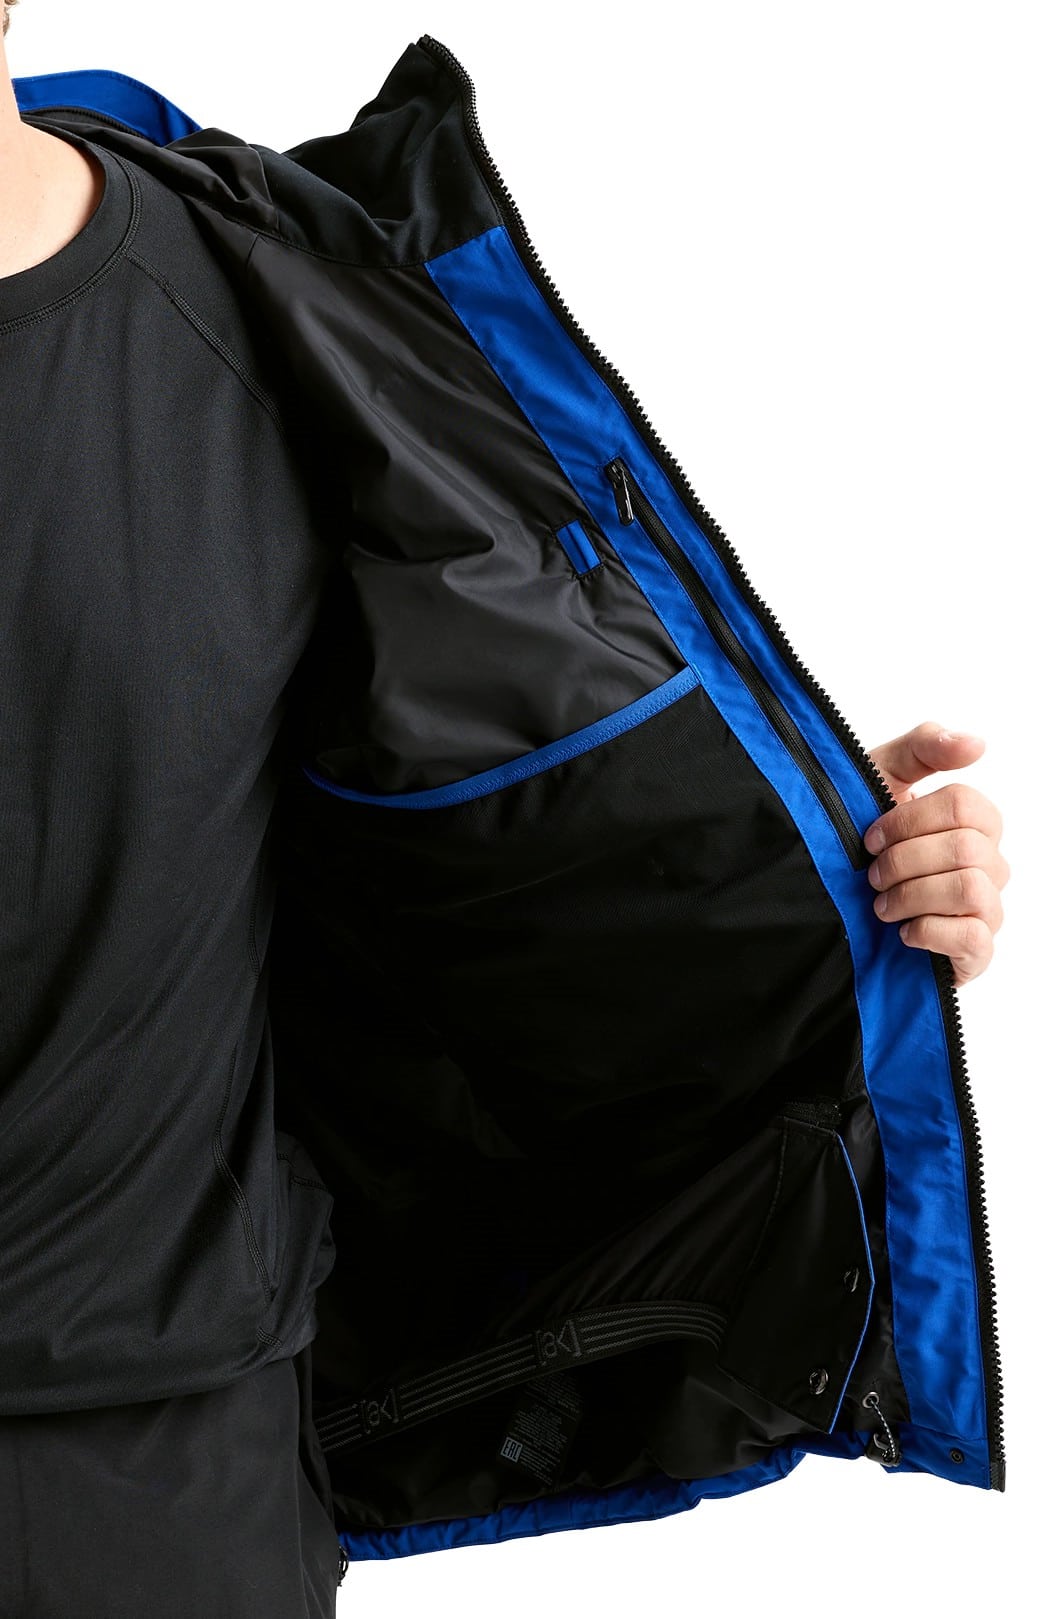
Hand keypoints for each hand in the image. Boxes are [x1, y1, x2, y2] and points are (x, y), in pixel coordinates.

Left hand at [863, 722, 1008, 987]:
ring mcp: (987, 909)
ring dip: (912, 895)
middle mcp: (989, 865)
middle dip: (904, 861)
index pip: (964, 805)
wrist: (837, 908)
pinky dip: (929, 931)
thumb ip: (923, 748)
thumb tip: (976, 743)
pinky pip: (974, 937)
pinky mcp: (976, 953)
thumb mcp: (880, 780)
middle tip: (872, 875)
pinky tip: (903, 932)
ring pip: (970, 889)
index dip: (910, 820)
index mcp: (973, 824)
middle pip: (965, 848)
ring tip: (881, 906)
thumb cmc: (864, 839)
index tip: (871, 838)